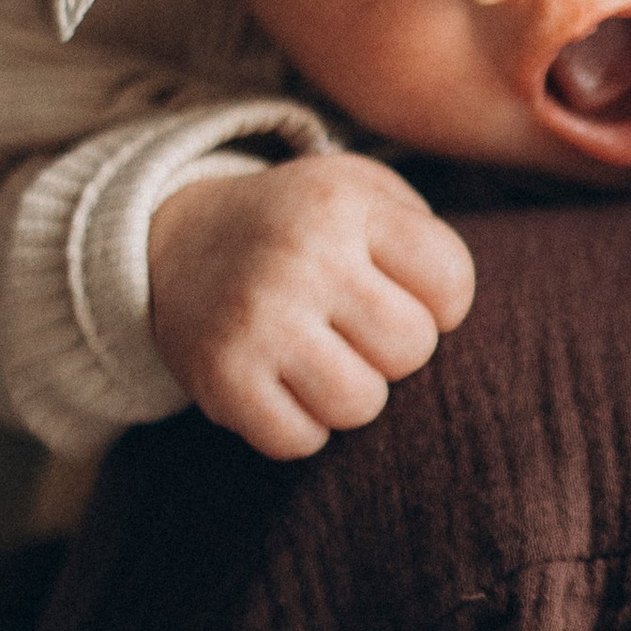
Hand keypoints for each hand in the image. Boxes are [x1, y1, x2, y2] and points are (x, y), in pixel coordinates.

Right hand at [149, 156, 476, 459]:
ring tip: (324, 361)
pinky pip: (300, 440)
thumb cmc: (299, 226)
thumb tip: (455, 315)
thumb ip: (422, 233)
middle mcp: (303, 256)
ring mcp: (259, 318)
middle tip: (355, 331)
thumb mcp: (359, 190)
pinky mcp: (221, 374)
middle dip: (395, 351)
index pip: (451, 281)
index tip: (404, 295)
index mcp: (346, 206)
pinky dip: (301, 429)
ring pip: (362, 403)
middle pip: (412, 348)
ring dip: (352, 395)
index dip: (441, 303)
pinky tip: (284, 389)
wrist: (175, 239)